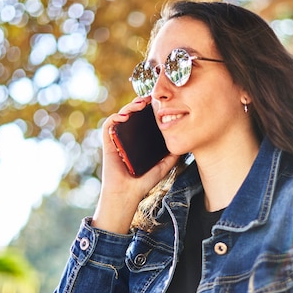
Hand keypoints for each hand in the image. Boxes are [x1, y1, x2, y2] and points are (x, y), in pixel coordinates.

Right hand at [92, 97, 179, 233]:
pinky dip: (115, 117)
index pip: (142, 120)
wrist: (128, 194)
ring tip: (140, 104)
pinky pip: (108, 125)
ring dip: (129, 106)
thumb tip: (185, 145)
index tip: (158, 103)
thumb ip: (172, 156)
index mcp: (138, 140)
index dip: (148, 109)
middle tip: (150, 98)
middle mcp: (126, 137)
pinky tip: (125, 116)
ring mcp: (117, 139)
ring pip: (120, 116)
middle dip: (139, 103)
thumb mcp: (163, 166)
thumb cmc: (143, 182)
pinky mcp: (108, 143)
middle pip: (131, 114)